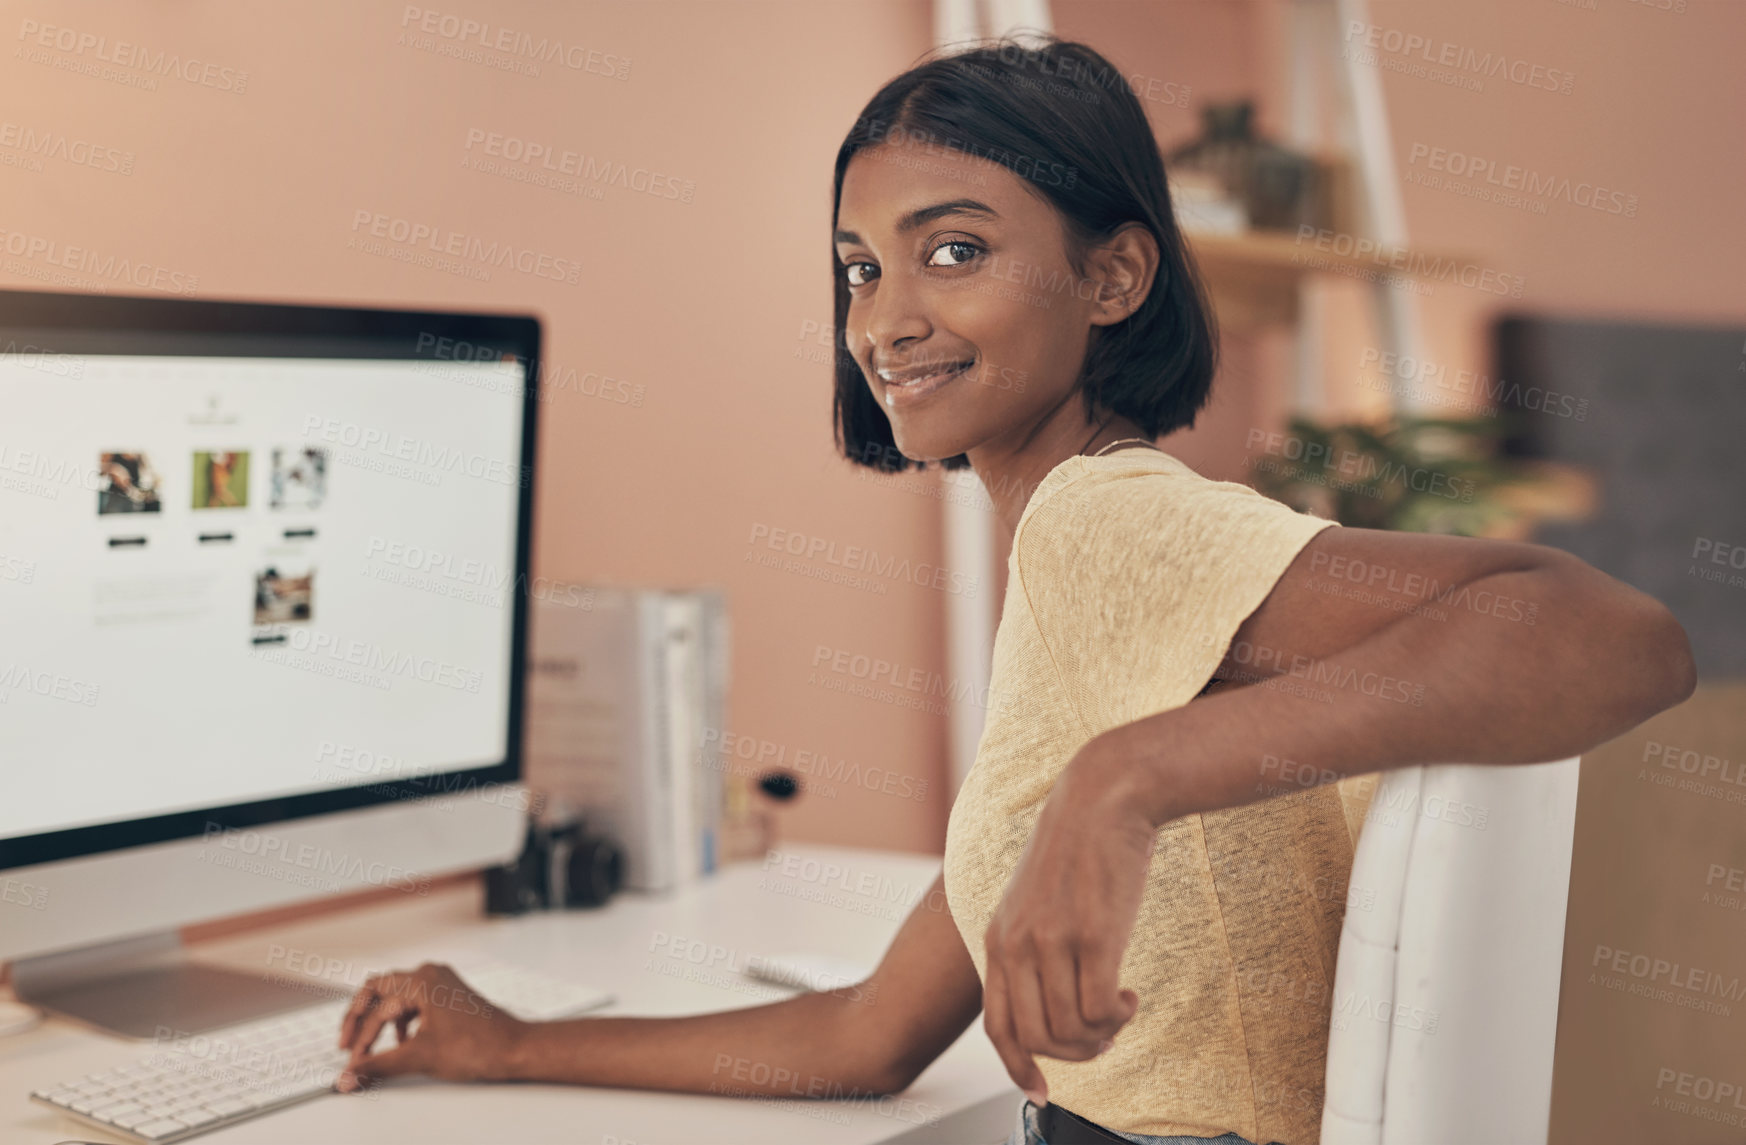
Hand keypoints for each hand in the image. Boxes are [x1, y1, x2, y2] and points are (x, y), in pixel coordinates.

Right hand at [335, 962, 528, 1091]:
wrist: (514, 1048)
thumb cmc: (478, 1046)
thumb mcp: (419, 1057)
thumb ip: (378, 1067)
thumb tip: (348, 1077)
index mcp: (422, 980)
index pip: (376, 1007)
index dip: (360, 1038)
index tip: (353, 1062)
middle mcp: (431, 974)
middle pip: (379, 991)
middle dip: (361, 1020)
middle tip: (346, 1044)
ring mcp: (442, 983)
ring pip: (397, 997)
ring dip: (381, 1022)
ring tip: (372, 1048)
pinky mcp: (449, 996)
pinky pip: (414, 1003)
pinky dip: (401, 1022)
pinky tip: (402, 1042)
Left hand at [981, 741, 1156, 1107]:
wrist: (1105, 795)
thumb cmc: (1078, 845)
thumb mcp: (1035, 897)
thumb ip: (1031, 943)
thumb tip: (1046, 997)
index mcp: (998, 937)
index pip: (997, 1025)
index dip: (1018, 1067)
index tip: (1042, 1091)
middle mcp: (1017, 943)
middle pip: (1036, 1038)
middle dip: (1074, 1054)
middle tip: (1103, 1037)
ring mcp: (1052, 939)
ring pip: (1071, 1029)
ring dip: (1101, 1035)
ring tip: (1120, 1011)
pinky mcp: (1093, 934)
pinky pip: (1100, 1008)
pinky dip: (1118, 1016)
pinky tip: (1130, 995)